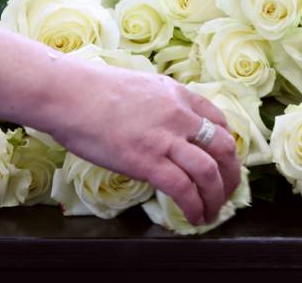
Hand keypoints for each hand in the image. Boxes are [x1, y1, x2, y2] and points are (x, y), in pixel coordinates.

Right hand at [53, 62, 240, 224]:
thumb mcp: (141, 86)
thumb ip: (160, 103)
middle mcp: (180, 116)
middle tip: (228, 190)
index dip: (227, 145)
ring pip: (209, 171)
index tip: (224, 160)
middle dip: (232, 173)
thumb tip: (161, 121)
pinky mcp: (147, 161)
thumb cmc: (93, 89)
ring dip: (217, 196)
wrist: (69, 94)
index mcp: (179, 95)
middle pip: (223, 147)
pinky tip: (195, 217)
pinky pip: (183, 189)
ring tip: (214, 211)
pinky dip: (195, 206)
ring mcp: (166, 139)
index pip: (219, 121)